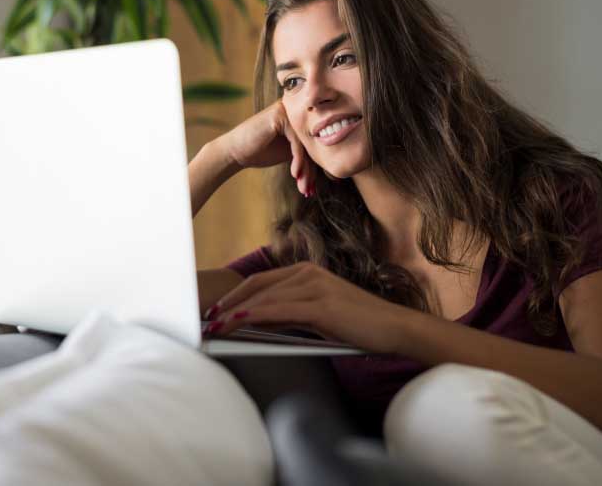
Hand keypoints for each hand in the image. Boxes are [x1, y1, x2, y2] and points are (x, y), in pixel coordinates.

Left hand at [203, 262, 407, 353]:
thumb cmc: (358, 326)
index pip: (261, 281)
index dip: (235, 295)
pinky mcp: (321, 304)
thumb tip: (255, 321)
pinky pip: (278, 309)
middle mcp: (308, 273)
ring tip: (215, 326)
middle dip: (228, 303)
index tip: (216, 310)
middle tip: (207, 319)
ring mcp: (315, 286)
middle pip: (257, 286)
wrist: (394, 329)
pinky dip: (254, 316)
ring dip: (235, 313)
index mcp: (307, 272)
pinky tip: (237, 322)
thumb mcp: (318, 316)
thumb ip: (289, 314)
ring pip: (264, 298)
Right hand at [219, 99, 317, 195]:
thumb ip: (308, 155)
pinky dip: (298, 160)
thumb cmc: (261, 152)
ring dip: (305, 170)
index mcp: (300, 119)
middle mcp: (297, 112)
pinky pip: (296, 142)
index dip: (315, 169)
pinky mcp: (281, 117)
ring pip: (306, 145)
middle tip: (309, 191)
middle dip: (311, 172)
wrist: (236, 151)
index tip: (314, 188)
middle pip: (312, 145)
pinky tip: (294, 174)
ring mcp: (289, 112)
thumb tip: (333, 170)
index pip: (314, 145)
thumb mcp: (289, 154)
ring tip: (303, 188)